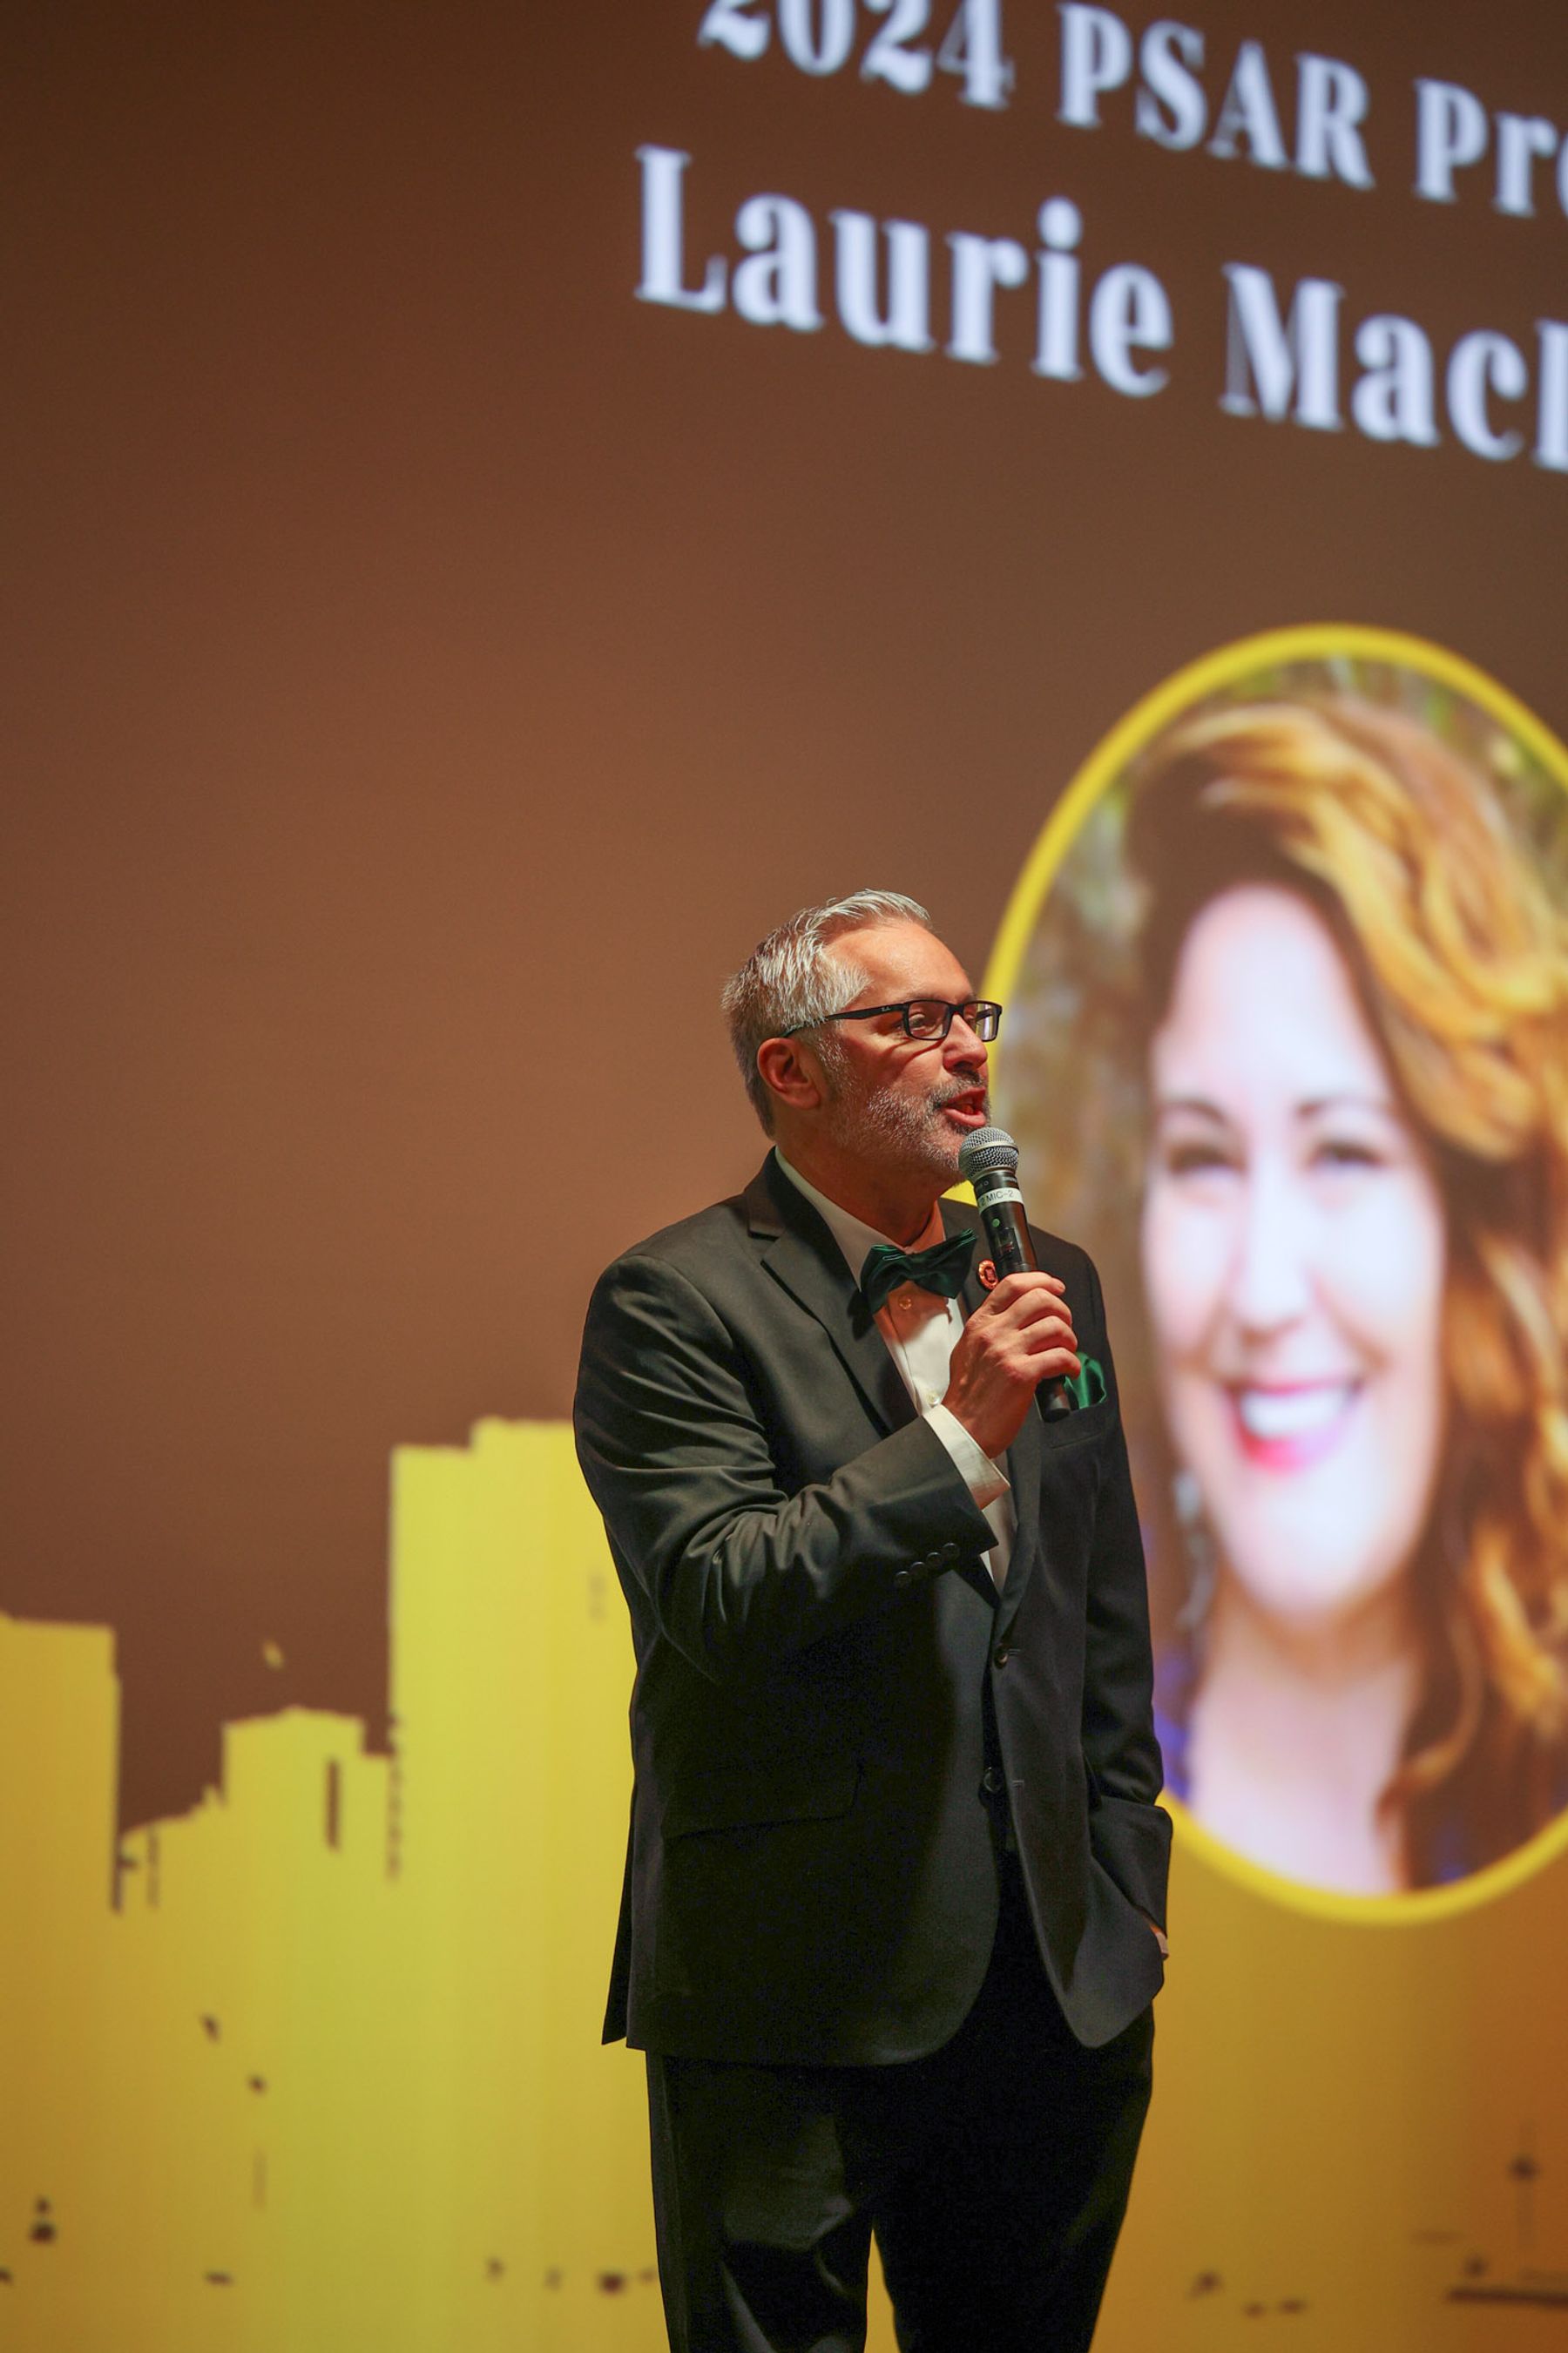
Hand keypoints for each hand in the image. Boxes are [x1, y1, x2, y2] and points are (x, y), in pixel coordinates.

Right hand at [941, 1272, 1079, 1458]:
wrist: (962, 1428)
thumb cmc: (968, 1395)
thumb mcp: (968, 1349)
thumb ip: (990, 1330)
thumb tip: (1018, 1319)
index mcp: (980, 1323)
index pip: (1012, 1284)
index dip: (1041, 1280)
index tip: (1056, 1287)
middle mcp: (993, 1332)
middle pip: (1040, 1299)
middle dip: (1062, 1310)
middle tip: (1065, 1327)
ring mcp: (1007, 1352)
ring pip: (1055, 1327)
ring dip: (1070, 1339)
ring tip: (1067, 1352)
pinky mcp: (1022, 1374)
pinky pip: (1060, 1356)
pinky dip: (1072, 1363)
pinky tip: (1069, 1371)